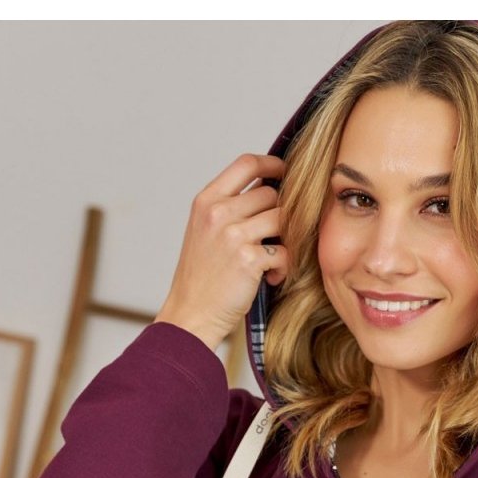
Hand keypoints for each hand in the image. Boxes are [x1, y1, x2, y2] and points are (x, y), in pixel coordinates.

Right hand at [154, 152, 289, 348]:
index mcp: (206, 201)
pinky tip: (271, 277)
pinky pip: (285, 251)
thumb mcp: (204, 231)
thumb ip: (228, 207)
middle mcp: (218, 213)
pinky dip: (284, 266)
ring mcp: (233, 235)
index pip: (246, 163)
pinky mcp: (249, 260)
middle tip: (276, 237)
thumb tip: (268, 189)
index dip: (272, 164)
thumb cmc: (201, 277)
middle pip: (270, 193)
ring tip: (274, 260)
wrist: (191, 314)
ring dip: (286, 240)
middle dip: (280, 214)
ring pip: (282, 219)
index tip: (284, 173)